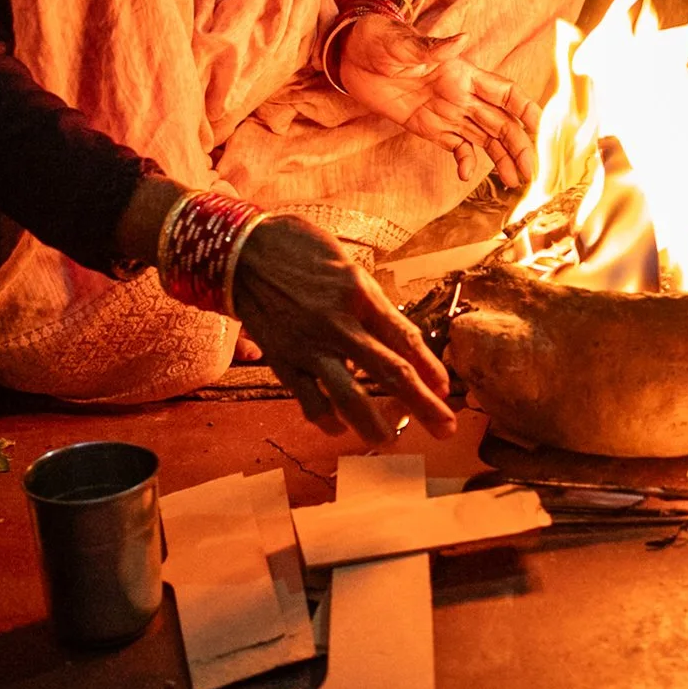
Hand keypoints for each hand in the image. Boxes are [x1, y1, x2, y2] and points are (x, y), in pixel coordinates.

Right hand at [231, 215, 456, 441]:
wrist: (241, 251)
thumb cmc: (299, 248)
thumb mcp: (346, 264)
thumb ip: (370, 301)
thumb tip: (396, 336)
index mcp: (359, 294)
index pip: (404, 338)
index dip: (430, 367)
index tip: (445, 388)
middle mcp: (339, 324)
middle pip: (390, 372)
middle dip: (423, 405)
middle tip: (445, 428)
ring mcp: (309, 346)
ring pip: (349, 397)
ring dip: (373, 424)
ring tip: (387, 440)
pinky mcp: (282, 361)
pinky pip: (309, 400)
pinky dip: (325, 419)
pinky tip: (337, 427)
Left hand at [337, 13, 539, 186]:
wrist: (349, 56)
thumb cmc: (378, 40)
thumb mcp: (401, 43)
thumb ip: (432, 47)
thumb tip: (463, 39)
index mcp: (462, 73)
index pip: (504, 92)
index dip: (525, 108)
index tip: (540, 128)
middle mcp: (461, 95)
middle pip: (501, 123)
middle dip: (519, 145)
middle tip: (530, 172)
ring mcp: (447, 113)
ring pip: (484, 138)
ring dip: (501, 158)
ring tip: (514, 181)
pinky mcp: (429, 127)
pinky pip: (455, 146)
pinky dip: (464, 161)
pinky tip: (465, 176)